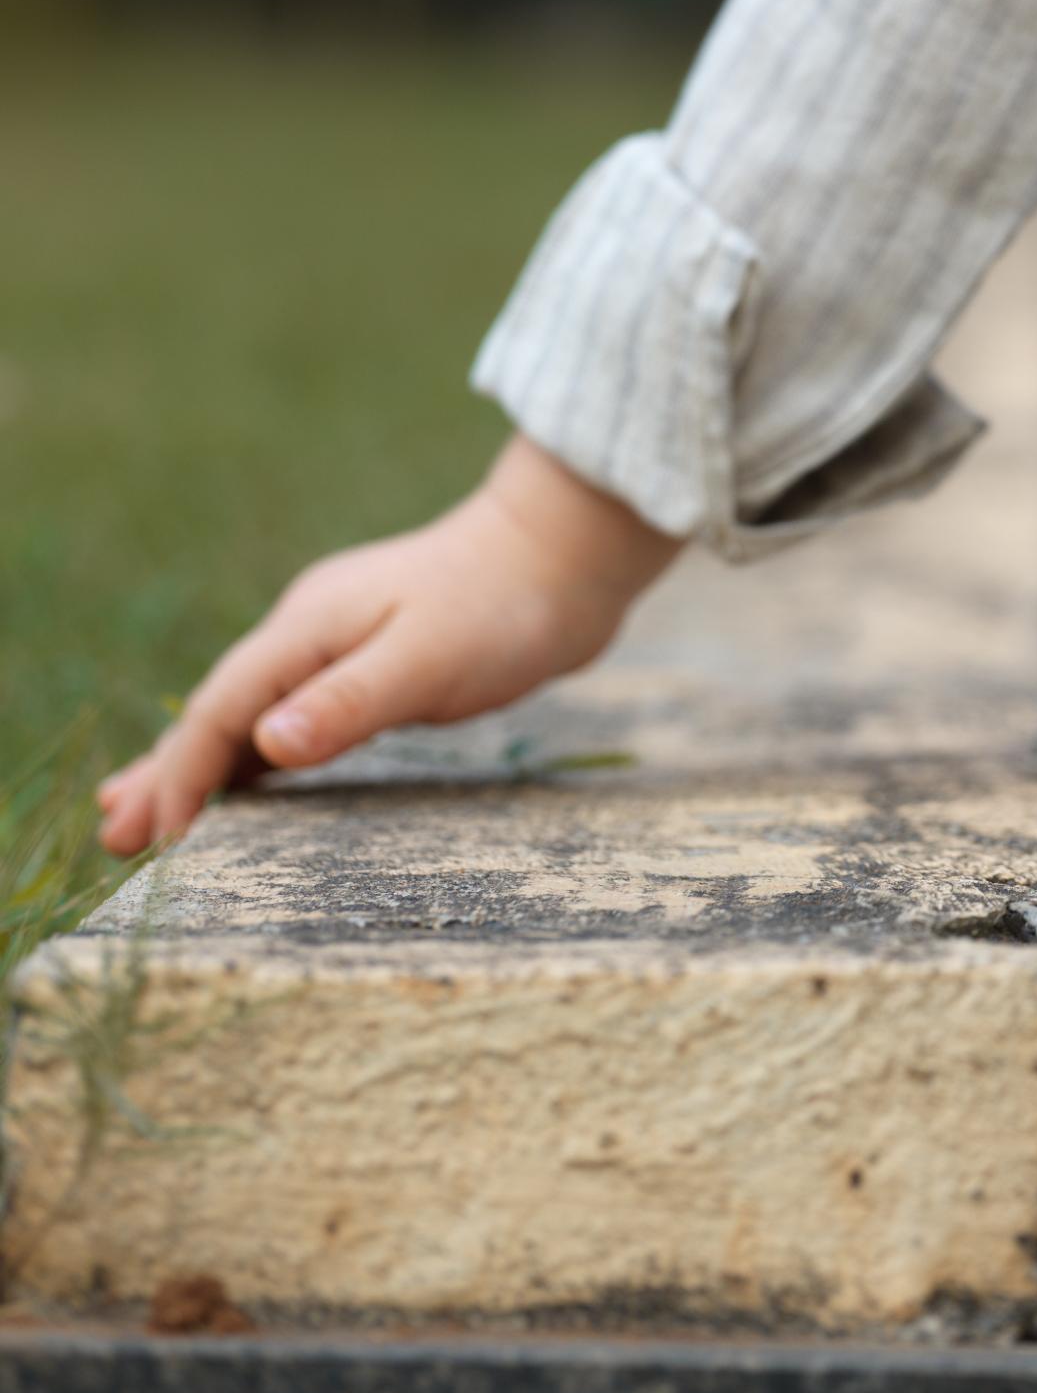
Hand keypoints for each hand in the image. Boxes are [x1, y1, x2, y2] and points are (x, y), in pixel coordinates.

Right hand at [95, 437, 681, 855]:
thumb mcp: (431, 657)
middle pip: (219, 709)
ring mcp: (342, 644)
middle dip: (167, 774)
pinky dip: (254, 753)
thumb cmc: (507, 602)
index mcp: (311, 626)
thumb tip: (268, 742)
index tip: (154, 842)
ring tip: (146, 819)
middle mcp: (313, 631)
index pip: (223, 709)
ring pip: (250, 713)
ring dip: (201, 767)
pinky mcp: (376, 660)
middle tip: (111, 836)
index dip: (182, 775)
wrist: (568, 551)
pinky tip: (245, 781)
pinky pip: (291, 714)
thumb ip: (352, 700)